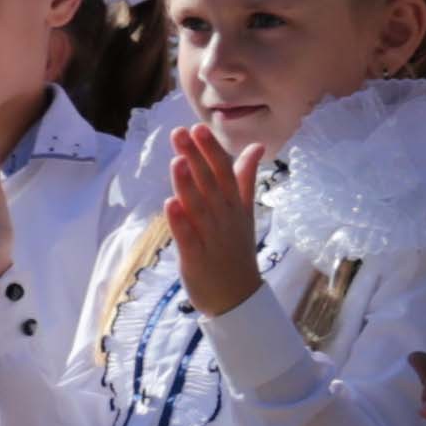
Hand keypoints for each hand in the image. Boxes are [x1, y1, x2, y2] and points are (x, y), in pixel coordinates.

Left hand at [164, 125, 263, 315]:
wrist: (238, 296)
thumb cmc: (235, 250)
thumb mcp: (244, 211)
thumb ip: (244, 178)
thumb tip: (255, 146)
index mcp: (234, 206)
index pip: (224, 172)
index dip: (210, 151)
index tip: (197, 129)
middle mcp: (224, 218)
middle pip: (209, 184)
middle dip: (195, 158)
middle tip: (180, 134)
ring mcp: (210, 237)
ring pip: (198, 207)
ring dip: (188, 185)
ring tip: (177, 162)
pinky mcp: (196, 257)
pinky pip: (188, 237)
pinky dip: (180, 221)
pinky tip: (170, 204)